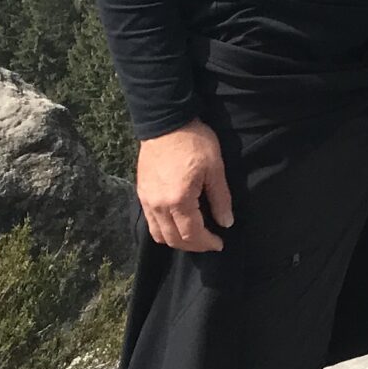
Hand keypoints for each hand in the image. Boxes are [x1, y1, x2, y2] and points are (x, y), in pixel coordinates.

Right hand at [136, 118, 232, 252]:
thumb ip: (220, 198)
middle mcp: (158, 206)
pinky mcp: (141, 193)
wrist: (166, 122)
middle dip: (193, 246)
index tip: (220, 243)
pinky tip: (177, 223)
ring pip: (158, 235)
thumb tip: (226, 222)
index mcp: (178, 200)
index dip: (207, 243)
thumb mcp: (215, 168)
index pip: (191, 235)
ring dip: (176, 241)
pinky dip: (164, 230)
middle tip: (210, 242)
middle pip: (173, 240)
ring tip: (194, 235)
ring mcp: (146, 201)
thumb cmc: (195, 142)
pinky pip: (150, 222)